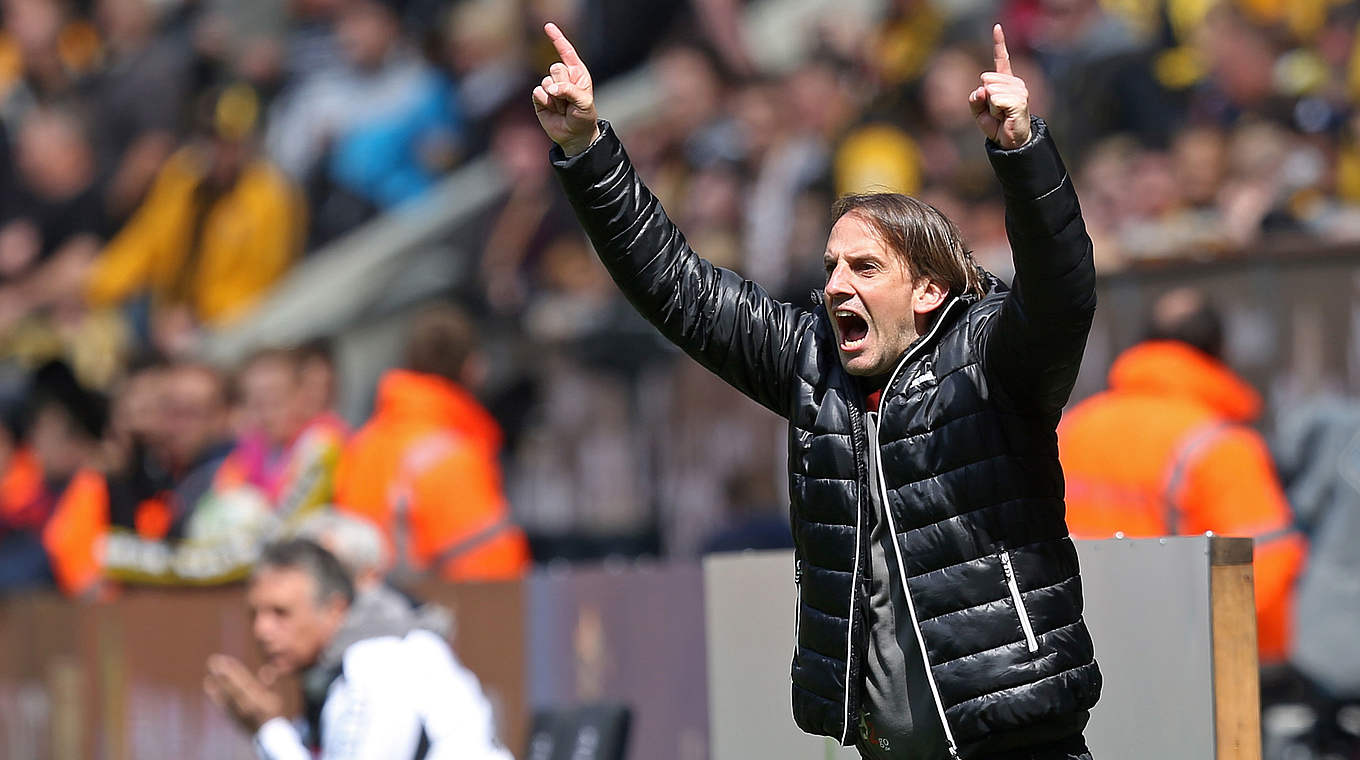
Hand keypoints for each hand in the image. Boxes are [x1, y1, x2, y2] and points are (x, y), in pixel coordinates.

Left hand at [204, 654, 283, 732]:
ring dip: (217, 684)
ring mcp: (238, 712)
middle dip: (222, 674)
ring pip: (225, 695)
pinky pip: (223, 705)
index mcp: (258, 697)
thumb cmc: (273, 711)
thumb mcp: (275, 696)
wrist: (268, 734)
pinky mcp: (232, 717)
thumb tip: (267, 669)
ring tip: (209, 675)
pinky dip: (215, 695)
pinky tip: (210, 687)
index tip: (225, 660)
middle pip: (232, 686)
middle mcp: (246, 704)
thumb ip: (270, 683)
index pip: (243, 680)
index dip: (233, 670)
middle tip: (213, 661)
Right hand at [532, 23, 599, 155]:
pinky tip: (553, 110)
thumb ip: (569, 91)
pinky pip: (538, 93)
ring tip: (563, 108)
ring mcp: (550, 87)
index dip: (557, 39)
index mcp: (577, 73)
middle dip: (563, 83)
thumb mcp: (584, 102)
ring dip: (556, 97)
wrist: (575, 136)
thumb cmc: (584, 116)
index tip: (547, 26)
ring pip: (546, 81)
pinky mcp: (540, 98)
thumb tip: (550, 88)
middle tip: (570, 99)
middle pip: (555, 67)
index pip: (566, 52)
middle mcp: (562, 77)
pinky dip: (546, 103)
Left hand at [968, 24, 1030, 148]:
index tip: (997, 27)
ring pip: (990, 90)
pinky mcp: (1019, 100)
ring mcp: (1019, 90)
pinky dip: (995, 110)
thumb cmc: (996, 124)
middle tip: (996, 111)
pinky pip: (996, 99)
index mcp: (1005, 81)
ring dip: (990, 107)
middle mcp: (1014, 82)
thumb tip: (981, 89)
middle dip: (984, 99)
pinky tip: (1005, 116)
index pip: (1001, 59)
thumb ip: (975, 99)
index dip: (999, 43)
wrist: (1009, 141)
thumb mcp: (978, 111)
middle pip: (986, 80)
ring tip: (1001, 114)